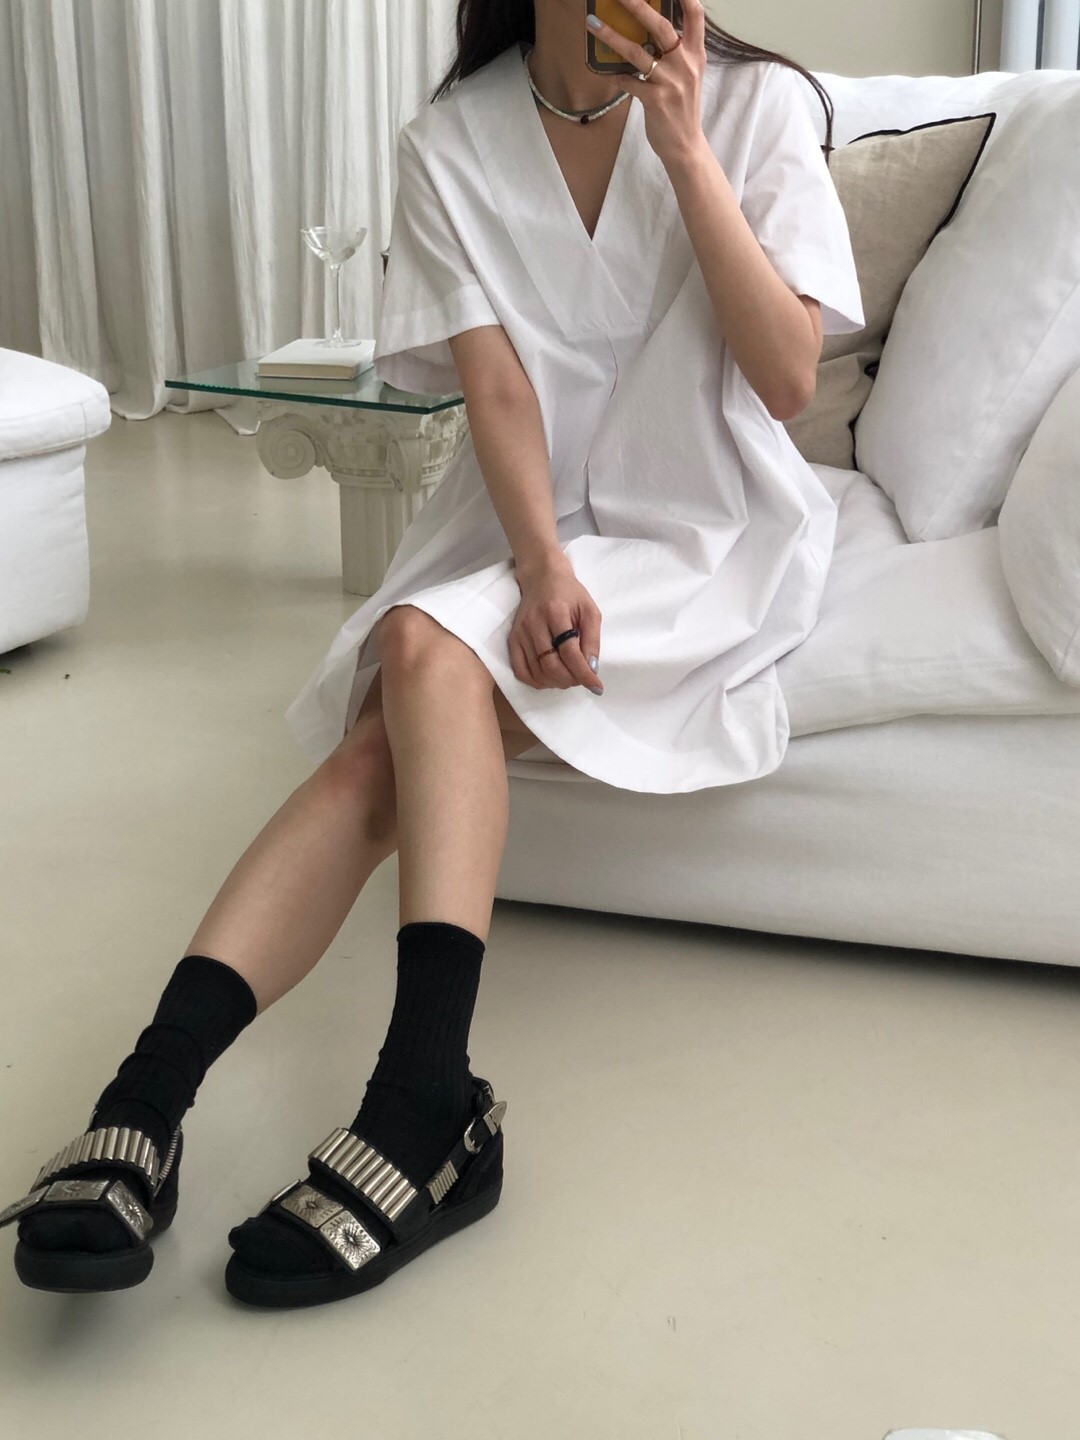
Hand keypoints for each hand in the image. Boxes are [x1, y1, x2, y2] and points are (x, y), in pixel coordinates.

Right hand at [510, 558, 603, 693]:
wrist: (542, 577)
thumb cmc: (570, 593)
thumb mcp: (590, 610)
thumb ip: (592, 640)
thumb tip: (591, 669)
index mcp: (556, 612)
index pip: (570, 652)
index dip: (584, 673)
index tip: (597, 686)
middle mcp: (534, 623)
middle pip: (551, 665)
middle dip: (570, 680)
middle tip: (582, 679)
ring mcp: (520, 633)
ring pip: (536, 672)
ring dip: (556, 682)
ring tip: (569, 677)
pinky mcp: (512, 639)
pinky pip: (520, 670)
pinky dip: (536, 681)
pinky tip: (550, 678)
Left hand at [584, 0, 707, 167]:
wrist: (685, 145)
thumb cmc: (682, 109)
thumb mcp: (687, 76)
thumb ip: (676, 54)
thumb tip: (650, 34)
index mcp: (696, 54)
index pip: (696, 16)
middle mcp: (685, 64)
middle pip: (661, 26)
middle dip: (639, 6)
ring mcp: (670, 82)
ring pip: (636, 52)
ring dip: (612, 37)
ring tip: (593, 24)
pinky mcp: (655, 100)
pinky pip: (629, 82)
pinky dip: (617, 77)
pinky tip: (608, 74)